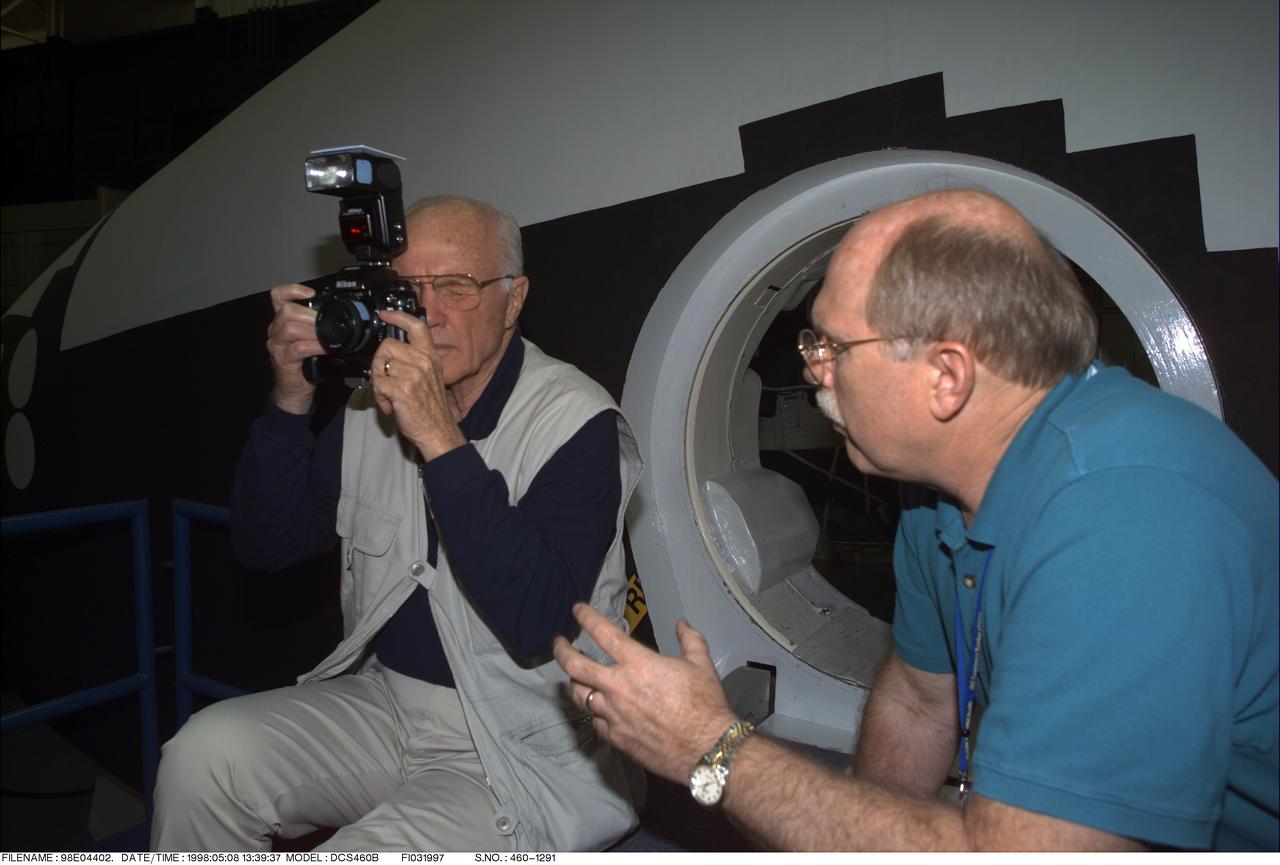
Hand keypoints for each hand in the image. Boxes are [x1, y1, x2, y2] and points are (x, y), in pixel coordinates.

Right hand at [266, 283, 322, 413]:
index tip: (310, 293)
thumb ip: (318, 326)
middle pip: (286, 311)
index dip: (292, 290)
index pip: (278, 296)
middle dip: (310, 314)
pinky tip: (326, 349)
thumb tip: (342, 317)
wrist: (294, 390)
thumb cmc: (305, 363)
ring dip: (313, 330)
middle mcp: (276, 330)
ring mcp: (277, 345)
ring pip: (290, 327)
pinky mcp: (283, 359)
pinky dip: (315, 346)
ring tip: (328, 337)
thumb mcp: (311, 339)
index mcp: (282, 321)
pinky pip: (298, 348)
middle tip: (327, 322)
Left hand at [370, 309, 465, 460]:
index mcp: (430, 356)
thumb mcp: (430, 377)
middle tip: (384, 381)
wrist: (438, 431)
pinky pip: (378, 384)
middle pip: (387, 345)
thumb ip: (414, 361)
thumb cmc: (432, 408)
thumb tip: (389, 355)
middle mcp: (424, 362)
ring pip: (380, 364)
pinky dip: (378, 396)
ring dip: (378, 383)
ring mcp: (414, 375)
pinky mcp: (403, 389)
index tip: (384, 314)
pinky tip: (389, 405)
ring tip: (388, 396)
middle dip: (378, 363)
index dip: (398, 316)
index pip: (417, 326)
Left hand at [552, 603, 738, 783]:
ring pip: (579, 696)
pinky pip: (595, 722)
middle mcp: (617, 687)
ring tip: (574, 678)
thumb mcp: (700, 664)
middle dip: (561, 650)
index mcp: (636, 663)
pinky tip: (598, 710)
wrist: (705, 748)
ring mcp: (612, 715)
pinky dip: (594, 712)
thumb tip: (682, 624)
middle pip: (574, 665)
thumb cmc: (704, 704)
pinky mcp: (615, 738)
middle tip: (558, 643)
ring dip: (574, 683)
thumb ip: (689, 639)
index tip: (577, 610)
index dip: (585, 617)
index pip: (601, 632)